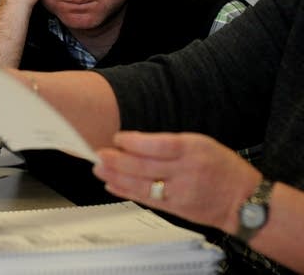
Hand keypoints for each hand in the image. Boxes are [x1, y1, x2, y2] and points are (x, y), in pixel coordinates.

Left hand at [92, 131, 260, 233]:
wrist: (245, 202)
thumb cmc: (224, 168)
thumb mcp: (202, 144)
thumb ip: (171, 144)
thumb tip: (136, 143)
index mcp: (194, 150)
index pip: (159, 145)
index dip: (134, 142)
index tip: (118, 138)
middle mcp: (186, 171)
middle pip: (145, 166)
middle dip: (117, 160)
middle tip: (99, 154)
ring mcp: (180, 192)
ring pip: (142, 184)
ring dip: (116, 176)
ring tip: (99, 169)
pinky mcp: (176, 208)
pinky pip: (146, 199)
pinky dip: (126, 191)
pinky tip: (112, 184)